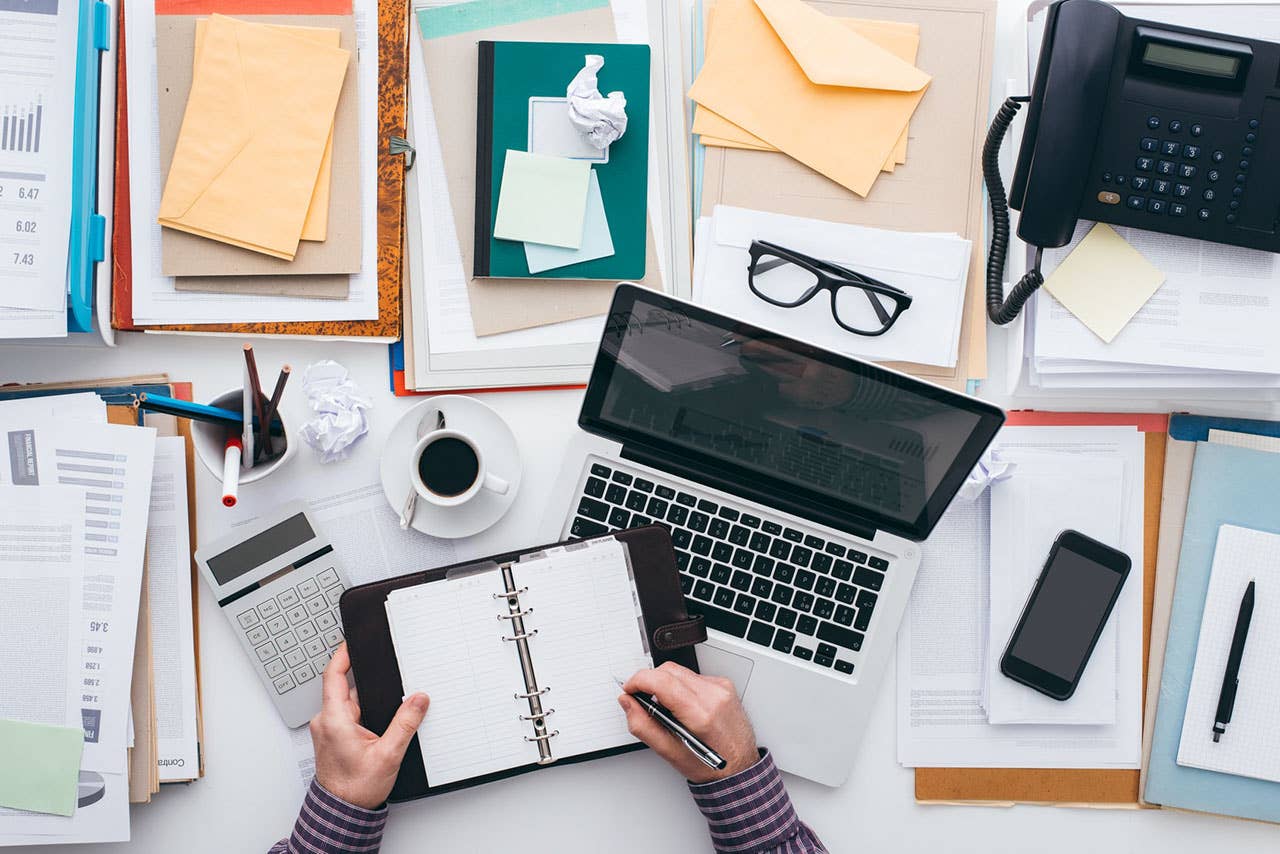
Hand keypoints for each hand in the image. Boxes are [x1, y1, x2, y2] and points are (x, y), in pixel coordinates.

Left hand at [310, 643, 428, 808]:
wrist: (343, 813)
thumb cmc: (356, 789)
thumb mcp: (388, 754)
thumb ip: (405, 723)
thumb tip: (418, 699)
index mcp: (335, 720)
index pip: (333, 675)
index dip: (343, 654)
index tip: (354, 641)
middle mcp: (327, 722)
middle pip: (345, 688)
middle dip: (368, 681)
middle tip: (387, 673)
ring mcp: (329, 730)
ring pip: (349, 703)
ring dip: (367, 701)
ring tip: (387, 708)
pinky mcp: (334, 738)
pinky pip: (348, 716)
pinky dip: (363, 713)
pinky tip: (379, 724)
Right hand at [619, 662, 758, 783]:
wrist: (740, 768)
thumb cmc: (710, 766)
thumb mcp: (670, 753)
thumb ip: (643, 726)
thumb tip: (628, 703)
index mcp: (700, 714)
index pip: (661, 681)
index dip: (639, 681)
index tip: (630, 688)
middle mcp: (713, 696)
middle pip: (669, 671)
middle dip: (650, 682)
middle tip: (644, 701)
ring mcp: (721, 688)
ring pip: (680, 671)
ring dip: (666, 684)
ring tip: (668, 708)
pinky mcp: (725, 685)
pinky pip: (694, 676)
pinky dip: (683, 687)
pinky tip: (685, 706)